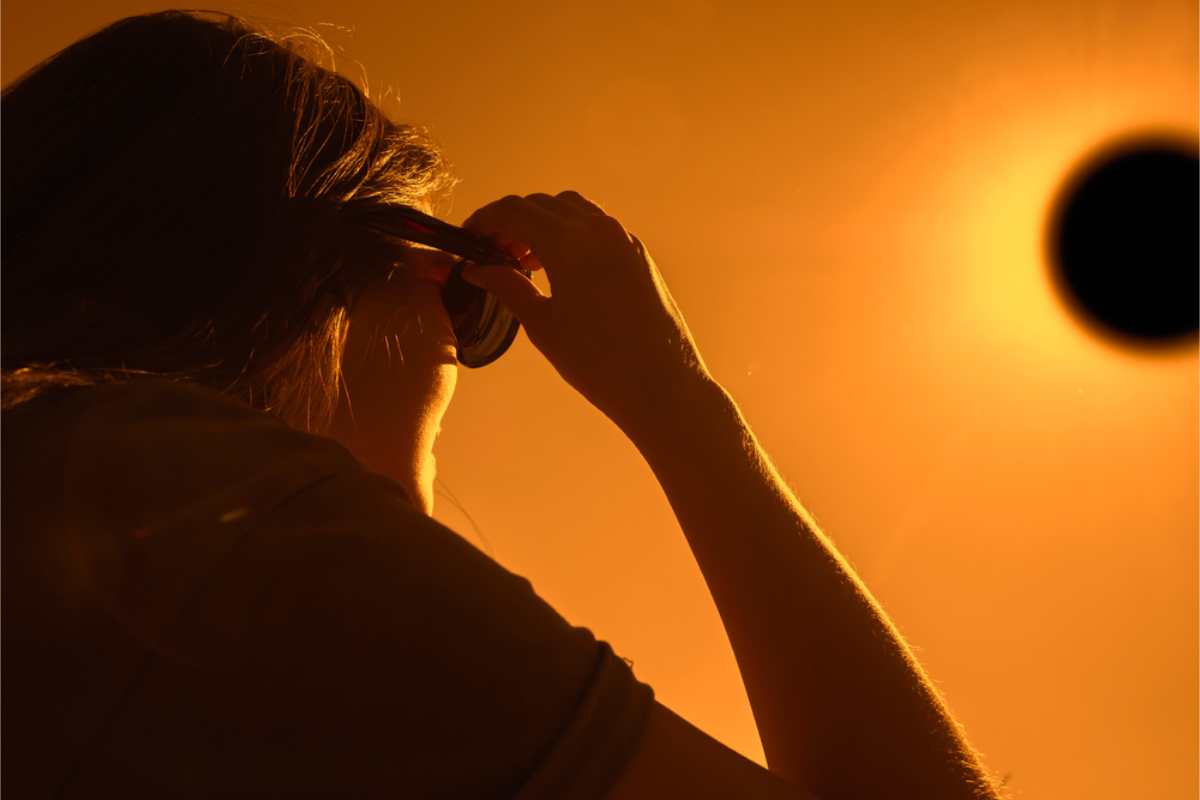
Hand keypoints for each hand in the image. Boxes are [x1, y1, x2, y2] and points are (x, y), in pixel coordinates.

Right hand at [458, 191, 713, 432]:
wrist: (662, 385)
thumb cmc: (598, 362)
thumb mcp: (543, 325)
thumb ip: (508, 287)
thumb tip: (477, 269)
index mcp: (569, 242)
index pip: (514, 211)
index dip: (485, 220)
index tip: (468, 239)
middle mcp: (598, 228)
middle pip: (542, 205)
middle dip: (511, 221)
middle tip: (491, 252)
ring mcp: (623, 238)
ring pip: (571, 209)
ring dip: (542, 223)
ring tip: (524, 259)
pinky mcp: (638, 254)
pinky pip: (596, 226)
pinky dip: (569, 233)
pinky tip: (559, 267)